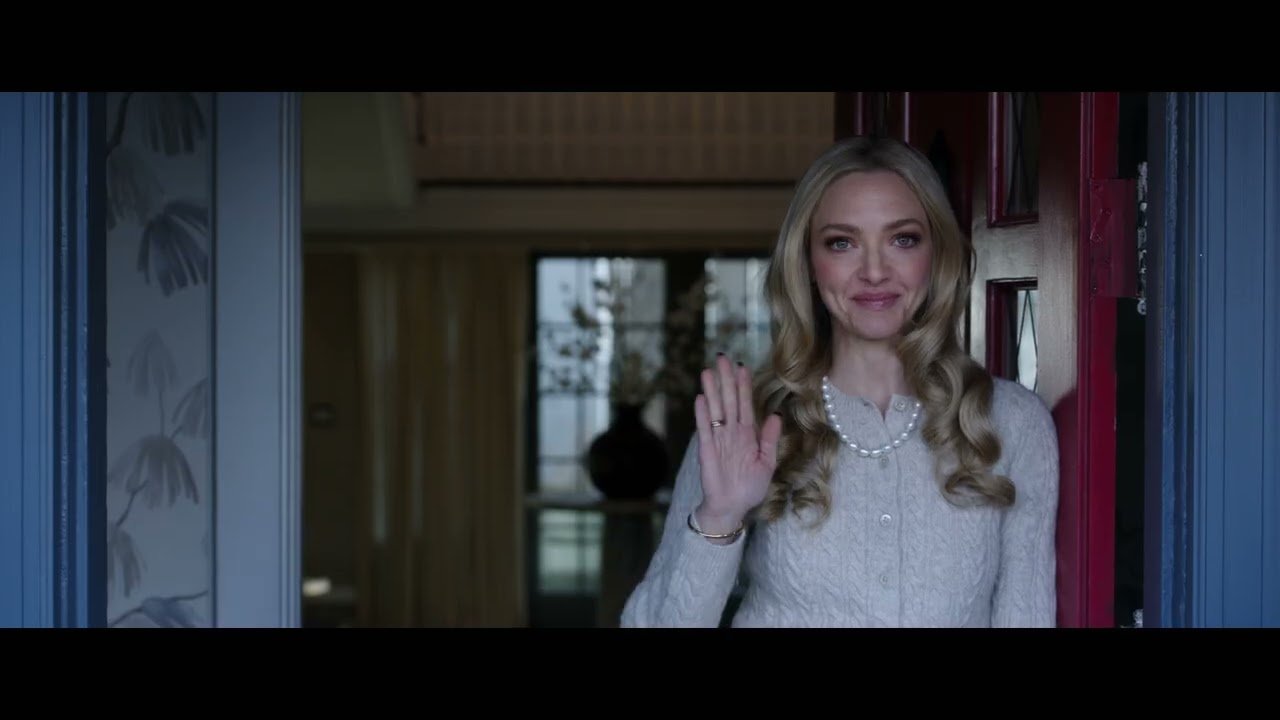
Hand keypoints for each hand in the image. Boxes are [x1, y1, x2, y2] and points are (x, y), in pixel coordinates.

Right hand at [692, 354, 782, 535]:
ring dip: (712, 391)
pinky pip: (705, 429)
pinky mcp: (707, 450)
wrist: (732, 508)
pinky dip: (703, 414)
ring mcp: (718, 440)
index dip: (744, 385)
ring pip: (715, 410)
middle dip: (726, 379)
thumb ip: (770, 439)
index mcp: (747, 434)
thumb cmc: (750, 488)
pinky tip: (701, 399)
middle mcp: (732, 433)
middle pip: (729, 400)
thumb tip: (776, 414)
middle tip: (722, 357)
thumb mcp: (767, 462)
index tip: (742, 366)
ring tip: (708, 371)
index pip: (745, 404)